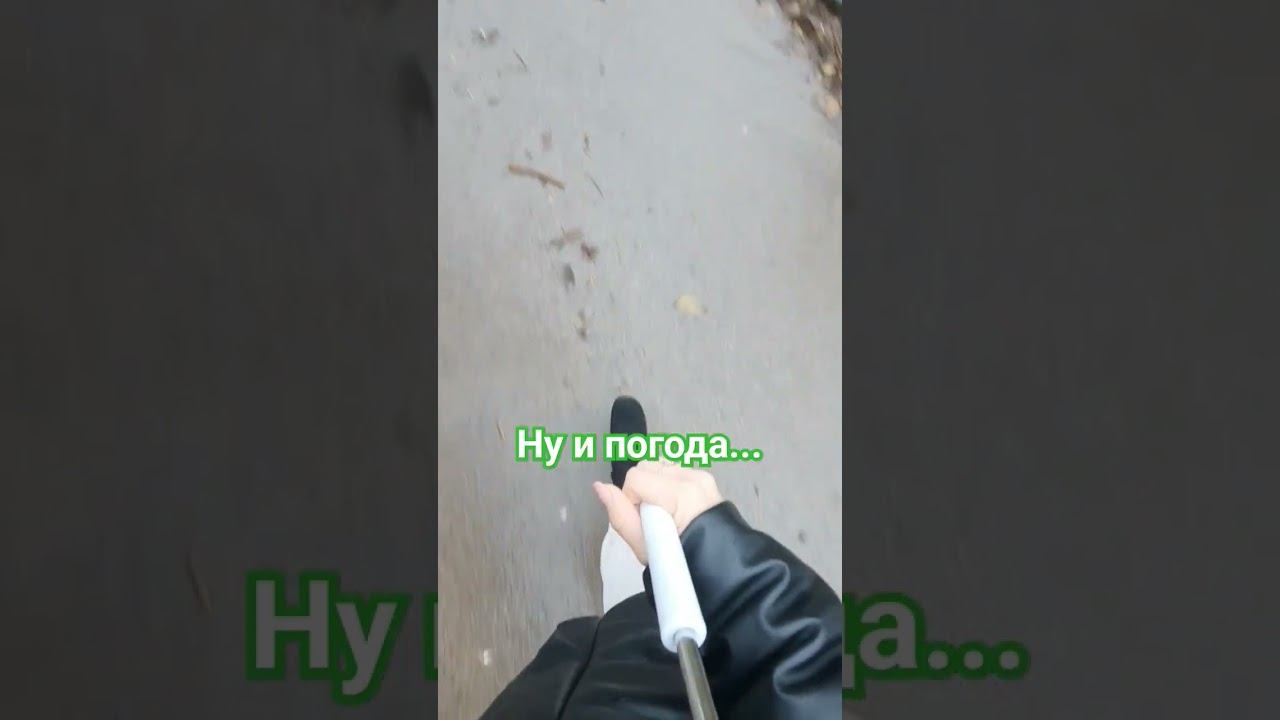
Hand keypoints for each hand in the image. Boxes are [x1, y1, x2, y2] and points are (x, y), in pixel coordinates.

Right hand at [592, 460, 723, 564]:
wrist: (714, 565)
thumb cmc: (678, 562)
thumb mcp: (642, 545)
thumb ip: (619, 514)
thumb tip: (599, 486)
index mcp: (680, 494)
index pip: (636, 476)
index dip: (631, 499)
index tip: (643, 521)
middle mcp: (693, 478)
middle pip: (647, 465)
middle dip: (641, 488)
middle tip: (651, 518)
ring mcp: (701, 476)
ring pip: (659, 465)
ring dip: (654, 484)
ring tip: (663, 513)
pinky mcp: (705, 477)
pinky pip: (674, 470)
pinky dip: (667, 484)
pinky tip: (673, 506)